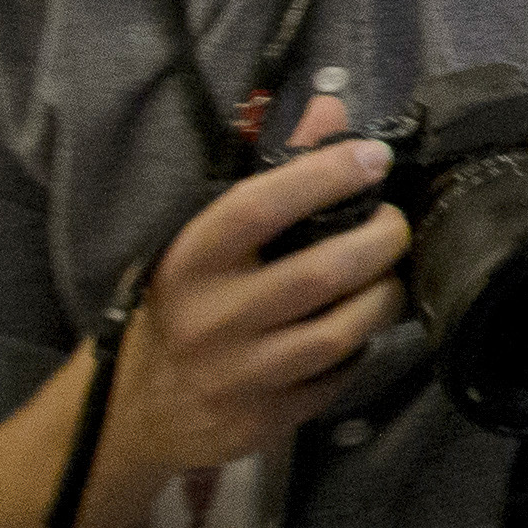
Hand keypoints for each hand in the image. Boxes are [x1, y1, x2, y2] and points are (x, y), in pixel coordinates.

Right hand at [115, 95, 409, 476]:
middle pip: (321, 273)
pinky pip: (337, 377)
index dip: (324, 176)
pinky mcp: (263, 420)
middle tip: (395, 225)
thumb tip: (331, 107)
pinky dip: (361, 348)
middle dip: (380, 240)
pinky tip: (358, 328)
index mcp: (190, 261)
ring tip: (389, 276)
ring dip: (384, 296)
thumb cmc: (181, 305)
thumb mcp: (204, 240)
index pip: (258, 208)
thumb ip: (272, 174)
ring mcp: (238, 375)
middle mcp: (211, 319)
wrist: (131, 411)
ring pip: (341, 331)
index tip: (374, 156)